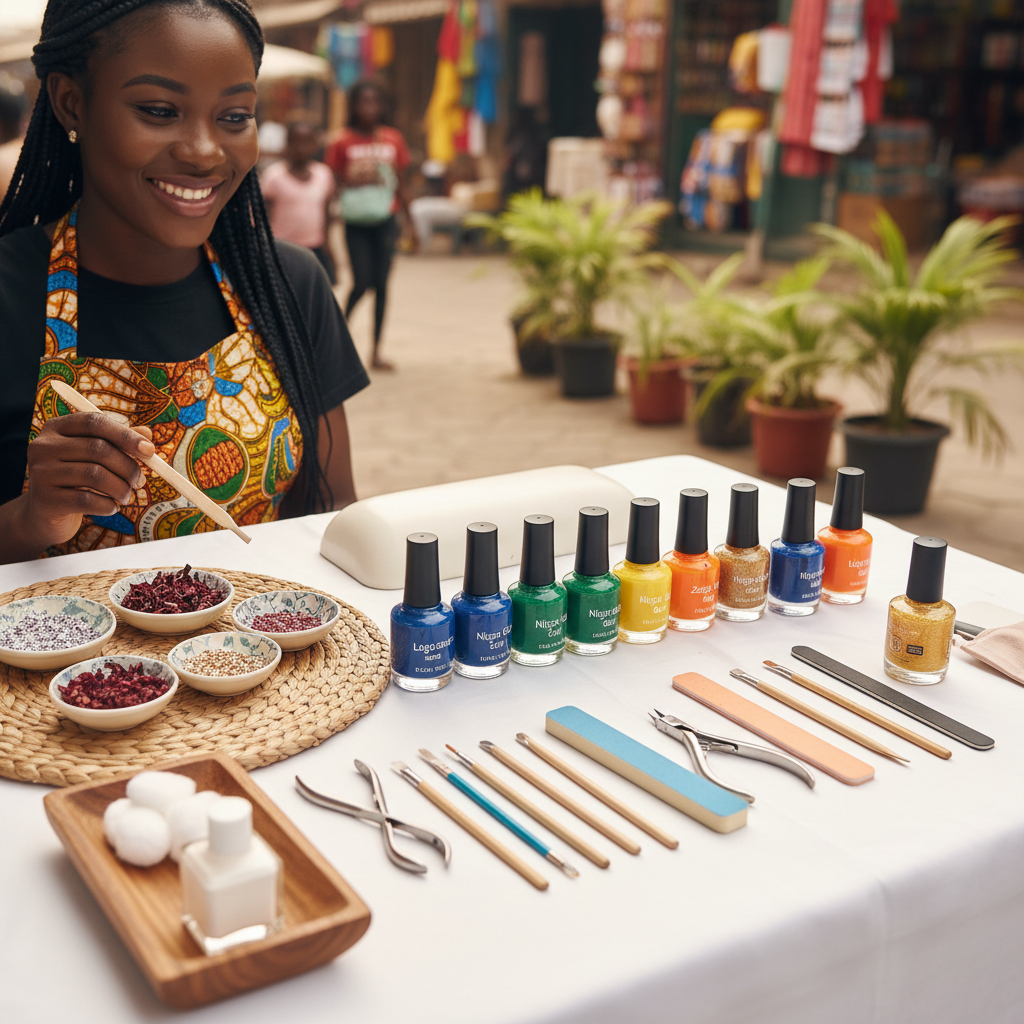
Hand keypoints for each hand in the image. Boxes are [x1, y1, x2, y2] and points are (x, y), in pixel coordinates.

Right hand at [20, 413, 154, 548]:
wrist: (45, 513)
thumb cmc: (76, 478)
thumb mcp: (94, 457)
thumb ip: (118, 443)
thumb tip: (148, 435)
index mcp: (56, 428)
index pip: (94, 422)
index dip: (125, 435)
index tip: (150, 451)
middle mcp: (43, 446)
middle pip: (98, 448)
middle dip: (128, 467)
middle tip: (140, 481)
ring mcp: (40, 473)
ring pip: (94, 475)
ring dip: (121, 488)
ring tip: (126, 496)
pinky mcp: (45, 499)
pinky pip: (87, 500)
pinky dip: (107, 505)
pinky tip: (111, 507)